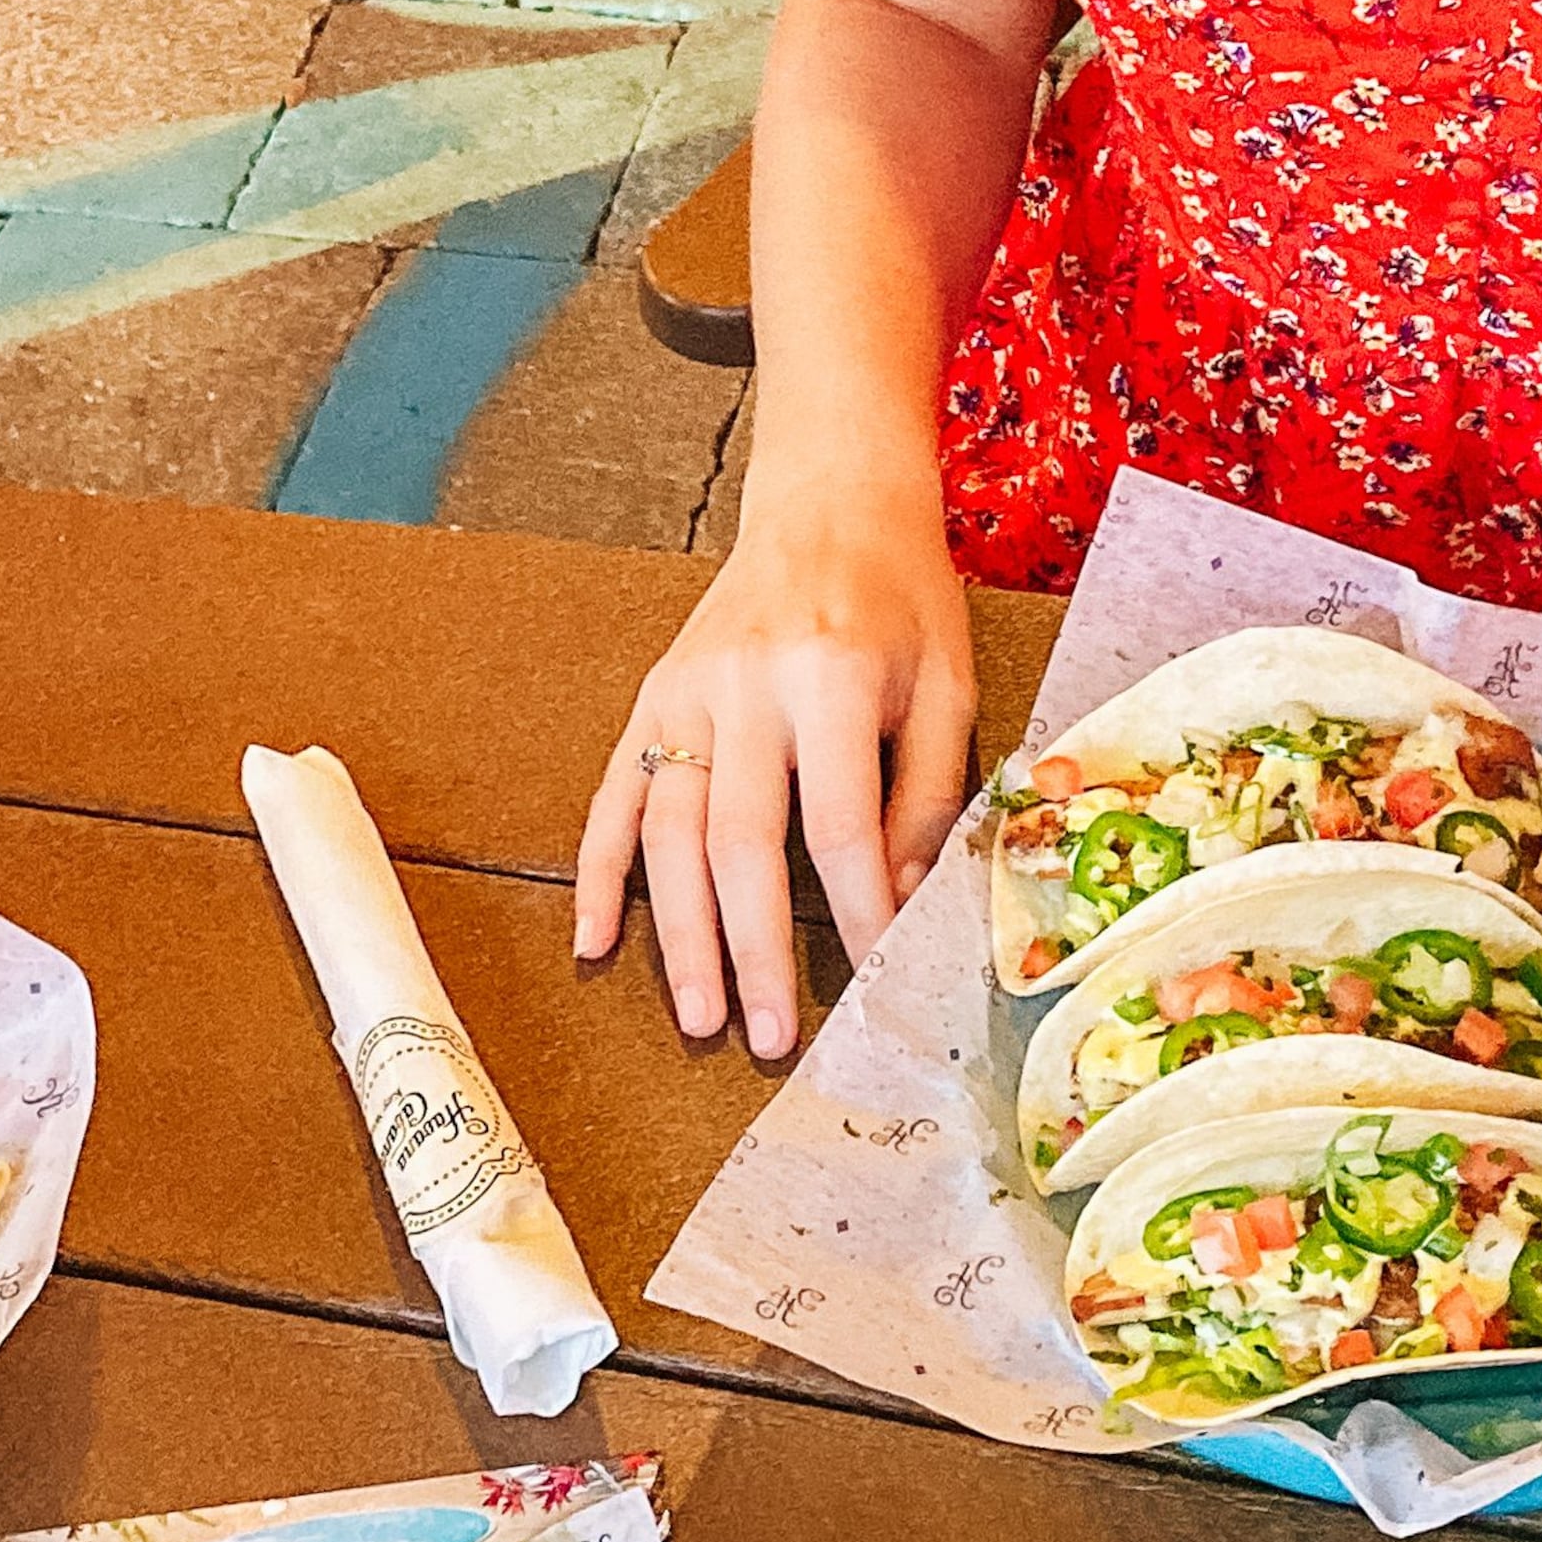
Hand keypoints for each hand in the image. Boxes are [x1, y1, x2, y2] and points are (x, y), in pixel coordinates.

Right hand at [574, 501, 977, 1062]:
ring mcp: (685, 694)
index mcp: (830, 679)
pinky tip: (593, 941)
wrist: (829, 502)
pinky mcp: (651, 697)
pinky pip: (612, 796)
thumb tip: (901, 901)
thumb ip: (929, 793)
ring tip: (700, 1018)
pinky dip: (597, 873)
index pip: (838, 826)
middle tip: (771, 1038)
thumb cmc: (900, 598)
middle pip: (739, 844)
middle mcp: (745, 688)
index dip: (855, 911)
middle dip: (753, 952)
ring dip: (678, 936)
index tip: (870, 977)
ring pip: (669, 835)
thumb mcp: (948, 685)